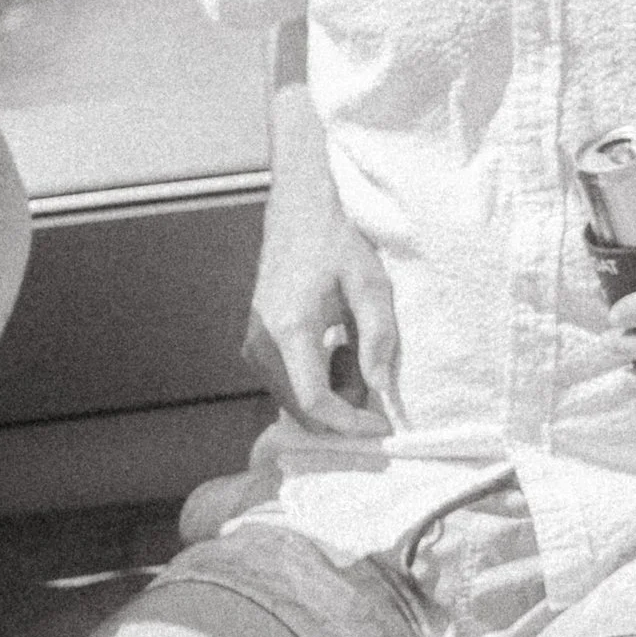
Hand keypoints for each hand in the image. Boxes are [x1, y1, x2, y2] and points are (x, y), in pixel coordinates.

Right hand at [245, 99, 397, 436]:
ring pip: (294, 398)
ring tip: (356, 351)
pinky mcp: (254, 341)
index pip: (314, 400)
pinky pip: (287, 381)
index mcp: (288, 328)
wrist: (299, 209)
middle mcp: (260, 342)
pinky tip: (339, 347)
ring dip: (333, 394)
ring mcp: (252, 343)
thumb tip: (380, 389)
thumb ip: (377, 338)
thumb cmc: (337, 240)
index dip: (349, 423)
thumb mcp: (370, 284)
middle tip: (377, 383)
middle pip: (301, 408)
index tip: (383, 427)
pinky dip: (318, 380)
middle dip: (344, 411)